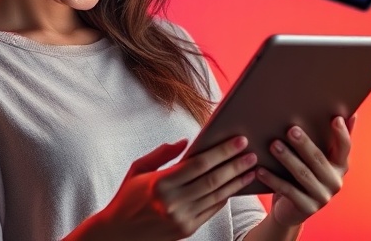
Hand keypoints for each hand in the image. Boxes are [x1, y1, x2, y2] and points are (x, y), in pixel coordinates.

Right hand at [96, 136, 258, 239]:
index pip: (200, 164)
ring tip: (252, 169)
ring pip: (217, 196)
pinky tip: (236, 186)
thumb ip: (162, 154)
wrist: (118, 235)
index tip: (239, 140)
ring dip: (237, 182)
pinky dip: (226, 196)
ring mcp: (181, 218)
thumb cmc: (128, 197)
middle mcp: (173, 202)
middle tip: (252, 152)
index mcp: (161, 183)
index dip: (222, 151)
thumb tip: (187, 142)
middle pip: (213, 179)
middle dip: (236, 164)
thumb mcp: (138, 169)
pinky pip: (212, 210)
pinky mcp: (187, 230)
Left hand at [255, 114, 356, 226]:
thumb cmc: (303, 174)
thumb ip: (328, 138)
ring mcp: (322, 196)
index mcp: (340, 165)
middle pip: (319, 159)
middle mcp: (335, 181)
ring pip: (303, 174)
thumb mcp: (316, 157)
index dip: (342, 133)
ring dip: (287, 158)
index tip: (335, 118)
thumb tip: (348, 112)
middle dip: (304, 144)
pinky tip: (260, 170)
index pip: (345, 147)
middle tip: (291, 129)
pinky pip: (288, 190)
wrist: (290, 209)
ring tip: (273, 145)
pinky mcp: (307, 208)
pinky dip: (273, 179)